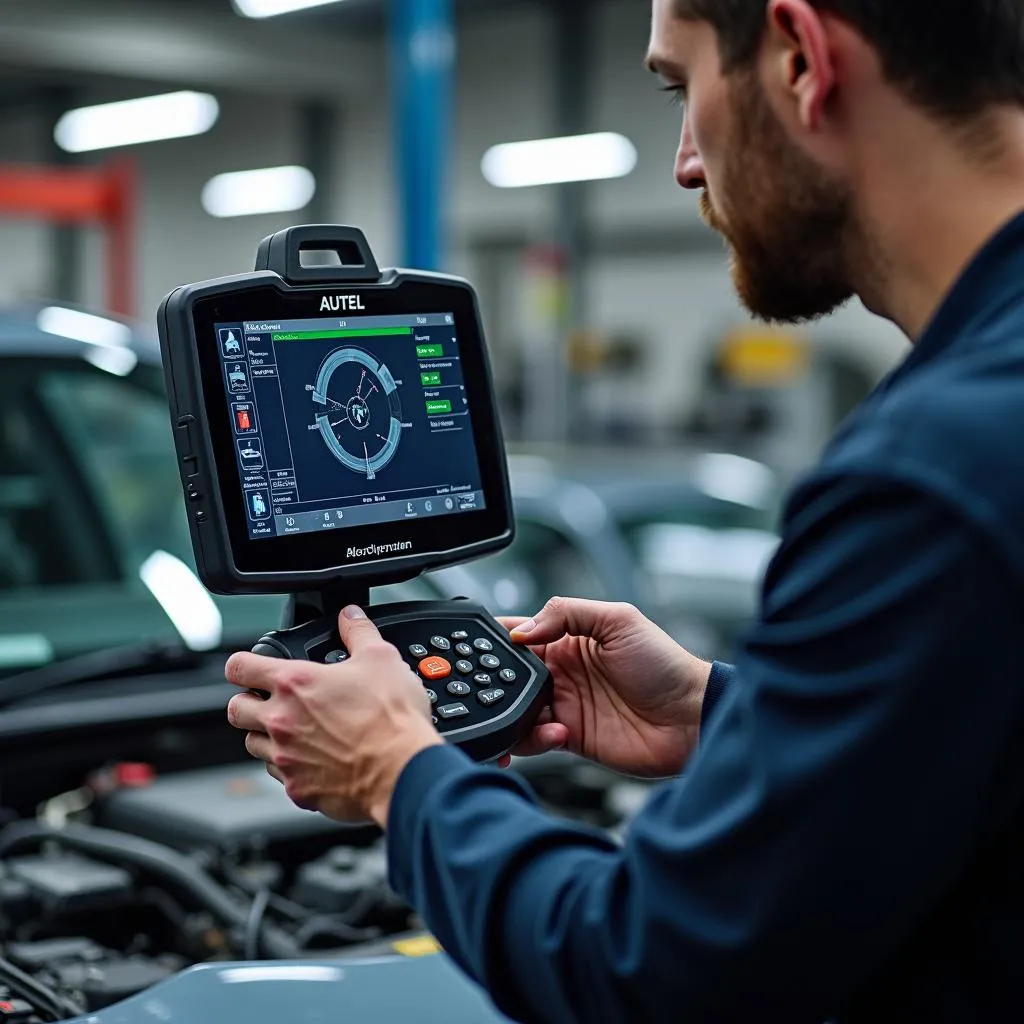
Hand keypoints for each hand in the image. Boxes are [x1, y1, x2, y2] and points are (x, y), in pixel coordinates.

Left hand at [225, 606, 441, 826]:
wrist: (402, 770)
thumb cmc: (391, 717)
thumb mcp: (381, 658)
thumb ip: (359, 632)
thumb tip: (350, 616)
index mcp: (295, 683)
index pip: (240, 667)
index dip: (243, 664)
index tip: (250, 667)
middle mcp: (281, 721)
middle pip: (237, 709)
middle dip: (248, 701)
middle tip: (270, 700)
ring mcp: (286, 757)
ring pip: (252, 744)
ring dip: (266, 735)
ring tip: (294, 730)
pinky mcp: (298, 788)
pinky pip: (278, 775)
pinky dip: (289, 765)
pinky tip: (313, 758)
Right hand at [498, 597, 711, 777]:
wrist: (690, 717)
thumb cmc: (664, 664)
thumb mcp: (619, 620)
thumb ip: (567, 613)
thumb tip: (524, 630)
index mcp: (569, 639)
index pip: (521, 634)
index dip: (498, 640)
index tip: (479, 647)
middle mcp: (562, 672)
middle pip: (509, 676)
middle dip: (494, 682)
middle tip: (489, 687)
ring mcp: (565, 705)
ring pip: (516, 710)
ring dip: (510, 714)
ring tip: (525, 714)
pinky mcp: (570, 737)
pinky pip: (535, 740)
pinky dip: (534, 739)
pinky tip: (557, 732)